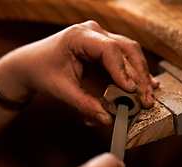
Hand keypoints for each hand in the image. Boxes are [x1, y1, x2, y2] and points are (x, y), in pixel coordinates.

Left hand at [0, 20, 158, 124]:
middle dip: (139, 76)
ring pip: (131, 52)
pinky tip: (147, 84)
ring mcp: (101, 37)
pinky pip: (126, 57)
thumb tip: (107, 120)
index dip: (123, 71)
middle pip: (127, 50)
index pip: (110, 50)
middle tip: (146, 99)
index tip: (131, 91)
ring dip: (141, 74)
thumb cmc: (42, 71)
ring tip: (149, 95)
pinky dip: (136, 72)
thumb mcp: (61, 90)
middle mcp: (94, 32)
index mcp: (80, 36)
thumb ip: (84, 105)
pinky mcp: (105, 47)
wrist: (31, 63)